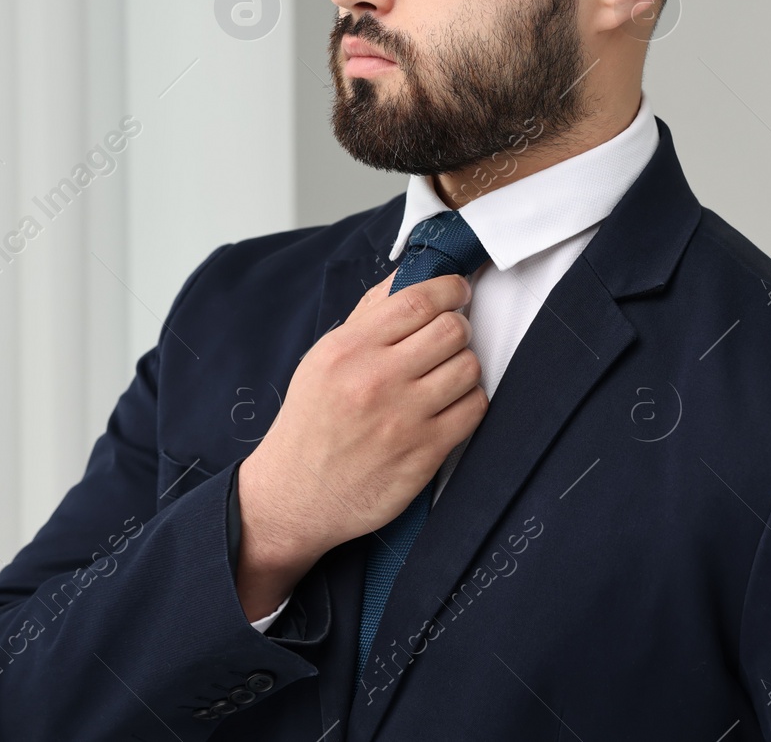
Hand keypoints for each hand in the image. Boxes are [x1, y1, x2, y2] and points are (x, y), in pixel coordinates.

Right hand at [234, 270, 484, 618]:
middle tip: (449, 337)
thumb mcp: (323, 358)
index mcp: (349, 349)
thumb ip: (368, 315)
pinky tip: (450, 405)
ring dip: (464, 365)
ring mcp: (404, 418)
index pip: (418, 300)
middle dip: (459, 327)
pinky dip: (470, 401)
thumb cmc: (311, 423)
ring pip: (468, 367)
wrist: (295, 496)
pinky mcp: (425, 452)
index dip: (450, 289)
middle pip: (452, 329)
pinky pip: (475, 408)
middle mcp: (376, 380)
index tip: (458, 291)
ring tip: (446, 374)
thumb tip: (410, 275)